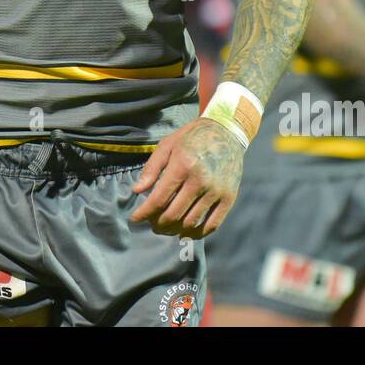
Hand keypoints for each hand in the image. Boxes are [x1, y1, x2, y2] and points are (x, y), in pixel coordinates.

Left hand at [130, 118, 243, 238]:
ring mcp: (216, 191)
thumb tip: (137, 191)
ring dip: (174, 230)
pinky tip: (185, 232)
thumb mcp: (167, 145)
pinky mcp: (229, 198)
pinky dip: (197, 233)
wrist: (226, 131)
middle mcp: (201, 180)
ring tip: (165, 227)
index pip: (159, 199)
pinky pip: (212, 224)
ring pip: (190, 222)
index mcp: (183, 165)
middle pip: (173, 215)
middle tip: (151, 223)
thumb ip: (151, 168)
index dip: (144, 213)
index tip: (135, 219)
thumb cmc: (192, 137)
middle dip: (157, 224)